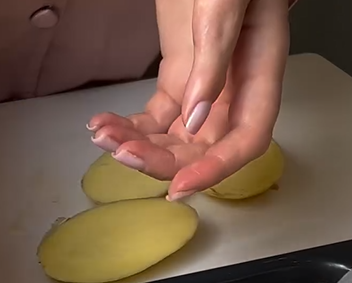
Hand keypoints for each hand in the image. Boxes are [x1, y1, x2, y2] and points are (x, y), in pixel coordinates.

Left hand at [88, 0, 289, 197]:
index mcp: (259, 74)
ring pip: (174, 139)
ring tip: (104, 135)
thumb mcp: (225, 4)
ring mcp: (205, 89)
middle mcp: (234, 92)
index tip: (180, 184)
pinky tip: (104, 124)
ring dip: (138, 145)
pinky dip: (128, 126)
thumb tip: (195, 118)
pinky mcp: (178, 81)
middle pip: (202, 148)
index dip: (215, 169)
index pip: (246, 140)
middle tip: (125, 154)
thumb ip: (214, 59)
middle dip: (162, 159)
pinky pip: (155, 118)